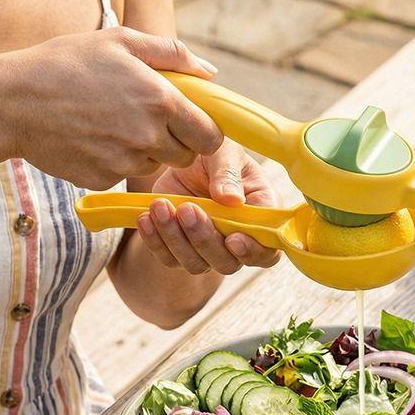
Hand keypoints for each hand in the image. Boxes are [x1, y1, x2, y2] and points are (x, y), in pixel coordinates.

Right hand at [0, 27, 223, 188]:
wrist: (12, 102)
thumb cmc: (66, 63)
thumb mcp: (120, 41)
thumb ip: (172, 55)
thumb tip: (211, 74)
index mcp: (160, 100)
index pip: (211, 136)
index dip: (206, 130)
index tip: (193, 121)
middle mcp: (148, 137)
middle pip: (187, 155)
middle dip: (178, 141)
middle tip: (152, 119)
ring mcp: (124, 162)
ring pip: (155, 165)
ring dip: (147, 150)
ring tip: (114, 122)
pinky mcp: (103, 179)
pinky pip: (124, 174)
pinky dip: (117, 160)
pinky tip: (93, 137)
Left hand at [135, 140, 281, 275]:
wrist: (181, 158)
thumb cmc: (213, 154)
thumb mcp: (223, 152)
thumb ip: (228, 173)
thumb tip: (231, 200)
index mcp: (259, 215)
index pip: (267, 249)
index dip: (253, 251)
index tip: (232, 238)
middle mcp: (237, 238)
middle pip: (228, 262)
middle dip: (205, 238)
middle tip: (187, 208)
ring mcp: (208, 248)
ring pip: (196, 263)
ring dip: (176, 238)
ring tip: (160, 206)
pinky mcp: (179, 249)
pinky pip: (168, 258)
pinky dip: (155, 241)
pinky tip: (147, 218)